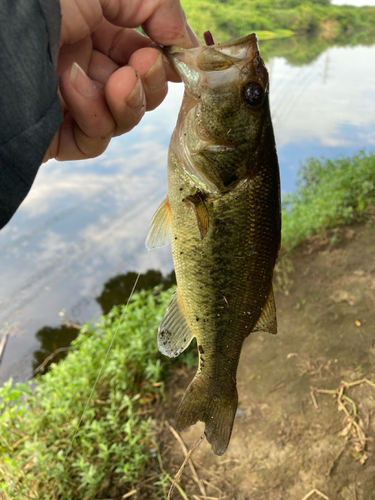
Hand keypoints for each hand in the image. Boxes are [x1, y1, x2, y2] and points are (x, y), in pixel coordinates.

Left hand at [43, 0, 198, 161]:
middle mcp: (85, 66)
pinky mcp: (58, 134)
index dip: (165, 60)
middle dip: (150, 82)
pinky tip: (72, 88)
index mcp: (93, 30)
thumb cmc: (41, 0)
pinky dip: (94, 116)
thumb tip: (180, 37)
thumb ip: (155, 2)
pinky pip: (96, 140)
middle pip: (141, 92)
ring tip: (114, 81)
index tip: (180, 59)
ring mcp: (71, 102)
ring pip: (124, 119)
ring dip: (127, 100)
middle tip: (143, 65)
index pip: (144, 54)